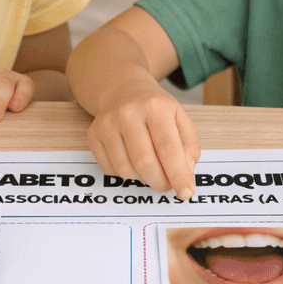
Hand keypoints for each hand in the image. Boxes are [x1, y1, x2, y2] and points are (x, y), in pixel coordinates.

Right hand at [86, 79, 199, 199]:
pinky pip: (110, 169)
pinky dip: (125, 174)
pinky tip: (132, 161)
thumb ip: (189, 147)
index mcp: (155, 106)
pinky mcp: (93, 135)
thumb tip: (185, 176)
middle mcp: (127, 113)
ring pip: (125, 170)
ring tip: (151, 169)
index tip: (185, 193)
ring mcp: (107, 124)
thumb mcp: (180, 118)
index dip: (178, 174)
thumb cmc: (155, 109)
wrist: (123, 90)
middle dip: (160, 182)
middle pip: (144, 162)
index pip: (168, 148)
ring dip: (143, 179)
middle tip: (167, 185)